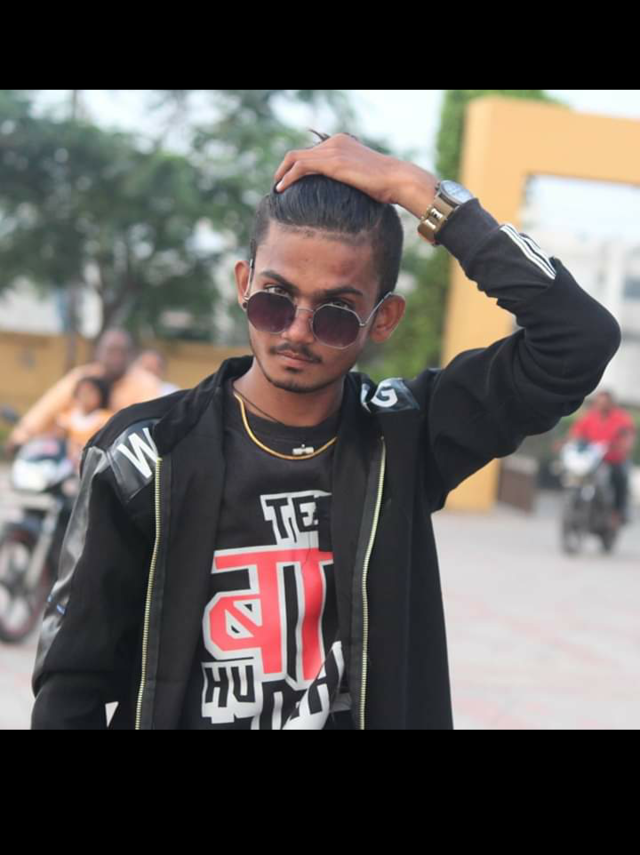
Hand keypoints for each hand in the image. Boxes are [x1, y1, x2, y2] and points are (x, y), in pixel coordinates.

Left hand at [273, 133, 437, 218]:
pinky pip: (301, 166)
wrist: (398, 179)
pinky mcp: (333, 162)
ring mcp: (333, 150)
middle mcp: (335, 142)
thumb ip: (348, 178)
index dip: (296, 167)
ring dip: (282, 174)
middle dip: (285, 170)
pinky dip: (288, 177)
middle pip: (299, 153)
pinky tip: (281, 189)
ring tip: (277, 189)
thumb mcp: (362, 178)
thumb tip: (340, 196)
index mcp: (341, 143)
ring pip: (295, 158)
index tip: (289, 182)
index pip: (311, 152)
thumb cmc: (386, 186)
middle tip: (278, 186)